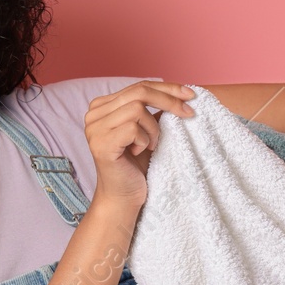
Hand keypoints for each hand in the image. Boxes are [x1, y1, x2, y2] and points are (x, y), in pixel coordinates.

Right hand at [84, 80, 195, 206]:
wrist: (124, 198)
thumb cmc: (135, 166)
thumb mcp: (147, 132)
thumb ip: (153, 110)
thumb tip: (180, 92)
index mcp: (102, 107)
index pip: (138, 86)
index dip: (166, 88)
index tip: (190, 94)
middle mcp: (93, 114)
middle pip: (139, 92)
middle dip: (169, 100)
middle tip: (189, 112)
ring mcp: (95, 128)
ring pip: (138, 109)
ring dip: (153, 129)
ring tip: (151, 146)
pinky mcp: (101, 144)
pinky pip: (134, 128)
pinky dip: (145, 140)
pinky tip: (140, 152)